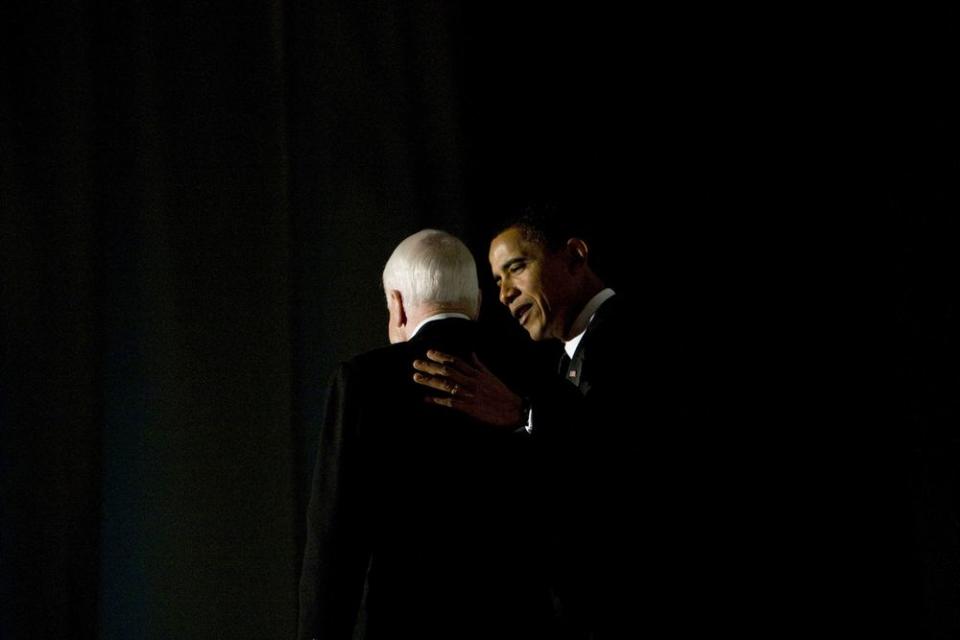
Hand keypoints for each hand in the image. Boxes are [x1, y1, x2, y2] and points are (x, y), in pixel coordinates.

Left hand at [412, 351, 526, 428]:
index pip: (456, 361)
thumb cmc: (501, 393)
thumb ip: (478, 364)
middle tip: (416, 363)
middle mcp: (471, 381)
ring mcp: (470, 394)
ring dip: (430, 381)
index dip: (441, 356)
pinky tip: (427, 399)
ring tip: (417, 377)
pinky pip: (451, 403)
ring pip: (447, 385)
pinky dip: (438, 400)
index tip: (429, 352)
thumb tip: (470, 352)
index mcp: (476, 373)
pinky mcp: (469, 408)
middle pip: (448, 371)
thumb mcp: (490, 375)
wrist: (514, 410)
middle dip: (430, 366)